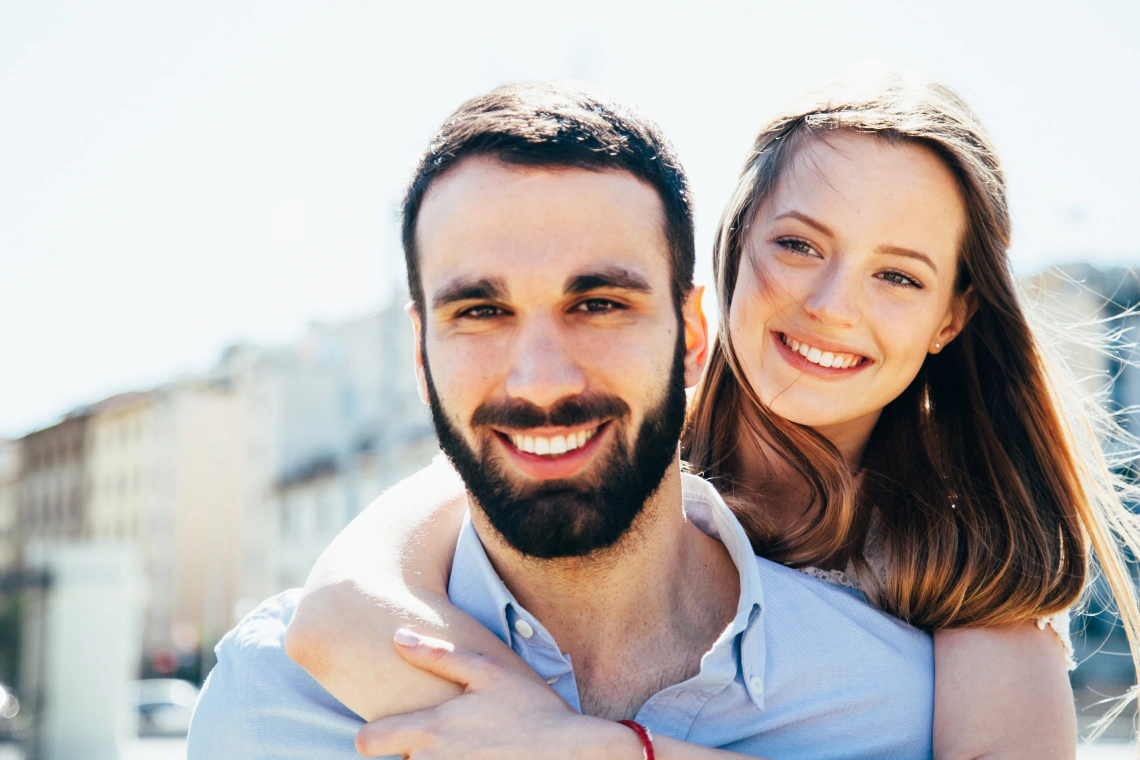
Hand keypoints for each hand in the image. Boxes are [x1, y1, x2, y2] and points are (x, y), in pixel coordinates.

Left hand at [354, 629, 639, 759]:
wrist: (572, 753)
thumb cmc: (532, 709)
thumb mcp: (488, 672)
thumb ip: (439, 655)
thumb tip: (398, 636)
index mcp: (430, 730)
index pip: (366, 742)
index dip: (375, 736)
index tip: (390, 733)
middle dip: (410, 755)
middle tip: (446, 743)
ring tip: (468, 752)